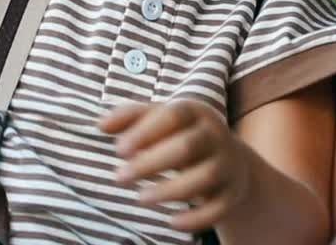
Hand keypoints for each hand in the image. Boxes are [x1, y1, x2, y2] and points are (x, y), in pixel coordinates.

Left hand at [100, 100, 252, 231]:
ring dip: (171, 190)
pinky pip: (219, 207)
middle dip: (151, 163)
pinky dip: (196, 218)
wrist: (231, 159)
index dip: (145, 132)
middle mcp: (216, 135)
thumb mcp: (162, 120)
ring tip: (140, 199)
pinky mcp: (234, 191)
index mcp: (197, 113)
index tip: (119, 151)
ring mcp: (228, 163)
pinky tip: (171, 222)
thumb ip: (132, 118)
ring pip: (205, 176)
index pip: (173, 115)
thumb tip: (101, 125)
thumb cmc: (184, 136)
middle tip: (119, 178)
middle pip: (187, 146)